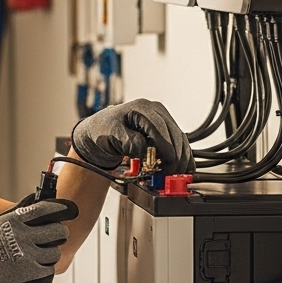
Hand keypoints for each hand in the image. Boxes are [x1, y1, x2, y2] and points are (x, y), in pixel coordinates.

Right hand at [0, 198, 78, 282]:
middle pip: (58, 231)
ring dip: (50, 254)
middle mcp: (22, 236)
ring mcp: (26, 255)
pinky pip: (49, 270)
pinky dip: (44, 270)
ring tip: (39, 254)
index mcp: (13, 221)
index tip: (67, 210)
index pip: (45, 209)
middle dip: (59, 233)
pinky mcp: (29, 274)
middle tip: (55, 236)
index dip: (60, 208)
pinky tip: (34, 267)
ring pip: (55, 252)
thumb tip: (35, 199)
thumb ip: (17, 212)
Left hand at [72, 99, 193, 174]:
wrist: (100, 132)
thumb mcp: (112, 134)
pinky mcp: (164, 131)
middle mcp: (155, 111)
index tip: (169, 162)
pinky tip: (181, 168)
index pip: (161, 127)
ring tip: (175, 174)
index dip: (167, 146)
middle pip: (175, 133)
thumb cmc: (103, 130)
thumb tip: (144, 149)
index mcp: (142, 108)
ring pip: (180, 139)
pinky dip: (181, 157)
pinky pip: (178, 143)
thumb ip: (129, 141)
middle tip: (172, 173)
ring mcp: (161, 120)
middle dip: (176, 155)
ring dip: (181, 158)